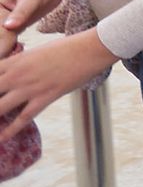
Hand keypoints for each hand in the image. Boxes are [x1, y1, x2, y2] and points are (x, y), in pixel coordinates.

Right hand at [0, 0, 71, 55]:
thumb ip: (21, 13)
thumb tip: (8, 26)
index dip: (1, 39)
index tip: (7, 48)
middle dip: (3, 46)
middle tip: (14, 51)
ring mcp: (6, 21)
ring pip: (2, 40)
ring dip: (6, 49)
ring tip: (17, 51)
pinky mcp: (15, 26)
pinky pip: (9, 40)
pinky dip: (12, 47)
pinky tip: (19, 49)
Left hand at [0, 30, 117, 139]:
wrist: (89, 49)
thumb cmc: (65, 48)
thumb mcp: (36, 52)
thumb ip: (18, 64)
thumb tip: (9, 71)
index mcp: (13, 61)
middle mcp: (16, 75)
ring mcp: (30, 87)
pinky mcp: (45, 97)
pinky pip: (23, 118)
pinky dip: (10, 131)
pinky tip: (1, 138)